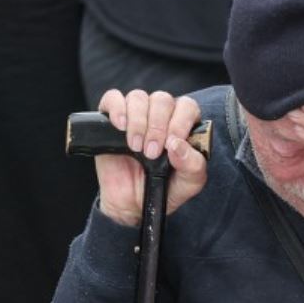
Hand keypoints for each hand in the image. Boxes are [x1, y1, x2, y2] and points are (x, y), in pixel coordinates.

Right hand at [93, 89, 208, 226]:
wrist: (133, 204)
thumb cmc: (165, 188)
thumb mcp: (189, 183)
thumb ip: (192, 165)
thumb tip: (178, 145)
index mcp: (183, 124)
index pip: (187, 106)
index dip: (180, 121)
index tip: (171, 144)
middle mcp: (161, 115)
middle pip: (162, 99)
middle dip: (157, 126)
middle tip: (151, 152)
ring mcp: (136, 115)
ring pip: (138, 97)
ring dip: (138, 122)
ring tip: (136, 147)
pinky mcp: (111, 119)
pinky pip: (113, 98)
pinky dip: (117, 108)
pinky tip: (120, 126)